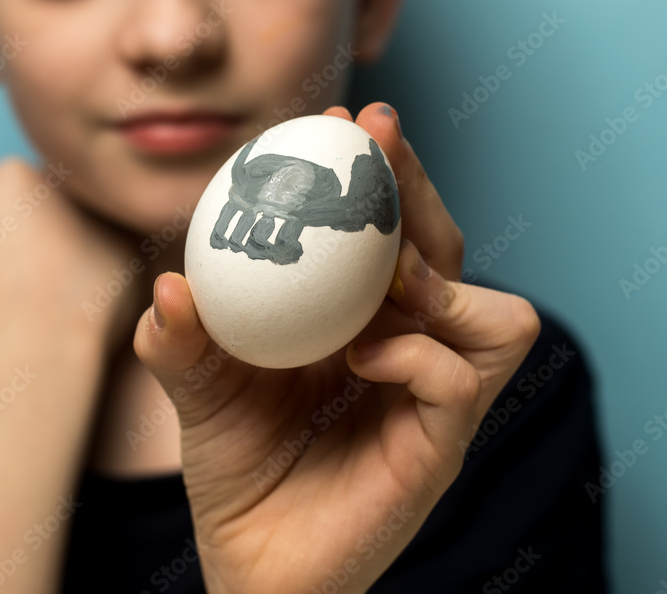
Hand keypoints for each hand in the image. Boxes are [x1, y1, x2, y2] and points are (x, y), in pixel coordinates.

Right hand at [0, 157, 142, 342]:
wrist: (46, 330)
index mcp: (13, 173)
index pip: (8, 190)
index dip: (2, 225)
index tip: (1, 256)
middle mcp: (66, 178)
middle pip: (54, 197)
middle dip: (48, 224)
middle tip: (35, 270)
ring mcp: (105, 207)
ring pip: (90, 221)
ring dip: (81, 242)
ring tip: (62, 287)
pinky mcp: (136, 242)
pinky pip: (118, 253)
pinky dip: (107, 271)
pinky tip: (89, 298)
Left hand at [133, 104, 540, 592]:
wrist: (249, 562)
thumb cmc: (236, 466)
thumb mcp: (197, 387)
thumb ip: (178, 338)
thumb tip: (170, 285)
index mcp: (361, 320)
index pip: (390, 232)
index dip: (376, 172)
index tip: (339, 117)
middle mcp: (409, 348)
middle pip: (446, 249)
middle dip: (416, 184)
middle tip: (376, 133)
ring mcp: (433, 398)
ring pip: (496, 313)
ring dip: (440, 273)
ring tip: (384, 271)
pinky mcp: (442, 446)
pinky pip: (463, 376)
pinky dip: (417, 353)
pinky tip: (362, 356)